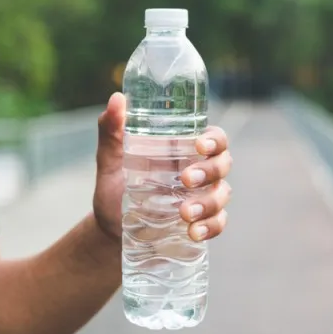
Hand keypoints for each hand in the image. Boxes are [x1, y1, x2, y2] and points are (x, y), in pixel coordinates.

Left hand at [93, 92, 232, 241]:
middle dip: (210, 171)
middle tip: (185, 179)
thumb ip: (111, 133)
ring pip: (222, 194)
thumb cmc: (114, 192)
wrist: (110, 234)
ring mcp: (202, 198)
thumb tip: (116, 99)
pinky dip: (210, 227)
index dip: (214, 140)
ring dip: (208, 203)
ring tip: (184, 214)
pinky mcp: (201, 223)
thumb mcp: (110, 163)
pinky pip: (218, 223)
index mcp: (182, 151)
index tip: (199, 146)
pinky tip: (193, 233)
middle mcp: (198, 171)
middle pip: (223, 164)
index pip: (213, 138)